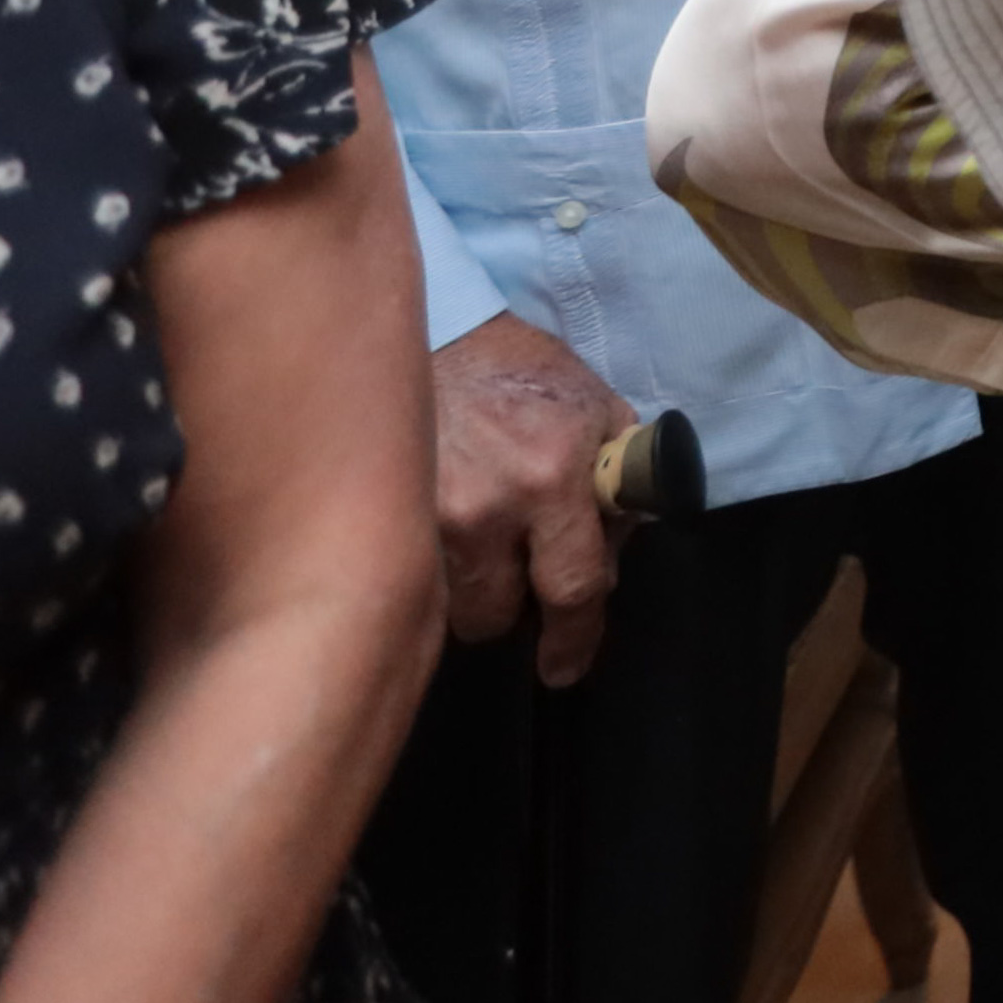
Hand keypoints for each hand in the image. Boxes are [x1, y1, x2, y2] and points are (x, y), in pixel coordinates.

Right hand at [431, 311, 638, 681]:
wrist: (436, 333)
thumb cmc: (526, 375)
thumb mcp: (598, 411)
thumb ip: (617, 483)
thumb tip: (617, 553)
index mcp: (553, 477)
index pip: (573, 587)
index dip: (575, 638)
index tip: (566, 669)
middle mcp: (488, 505)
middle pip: (498, 616)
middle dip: (515, 616)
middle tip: (522, 590)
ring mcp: (427, 512)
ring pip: (449, 605)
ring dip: (471, 595)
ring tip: (483, 553)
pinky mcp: (385, 512)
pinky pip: (414, 574)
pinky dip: (432, 572)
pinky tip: (445, 537)